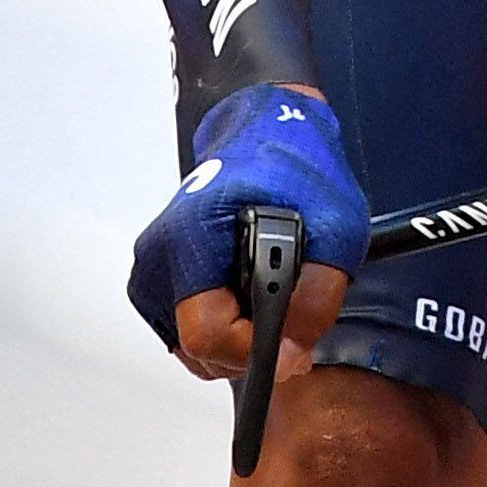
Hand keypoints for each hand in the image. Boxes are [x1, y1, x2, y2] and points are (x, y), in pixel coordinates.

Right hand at [126, 85, 369, 377]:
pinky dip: (223, 328)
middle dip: (249, 347)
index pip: (206, 333)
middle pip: (198, 349)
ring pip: (193, 348)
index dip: (254, 351)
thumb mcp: (336, 228)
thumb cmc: (296, 170)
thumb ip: (318, 296)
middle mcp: (159, 254)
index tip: (291, 344)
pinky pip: (188, 332)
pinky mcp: (154, 281)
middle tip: (288, 316)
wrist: (265, 135)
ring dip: (238, 340)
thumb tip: (291, 351)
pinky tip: (247, 293)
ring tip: (269, 294)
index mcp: (192, 236)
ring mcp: (151, 269)